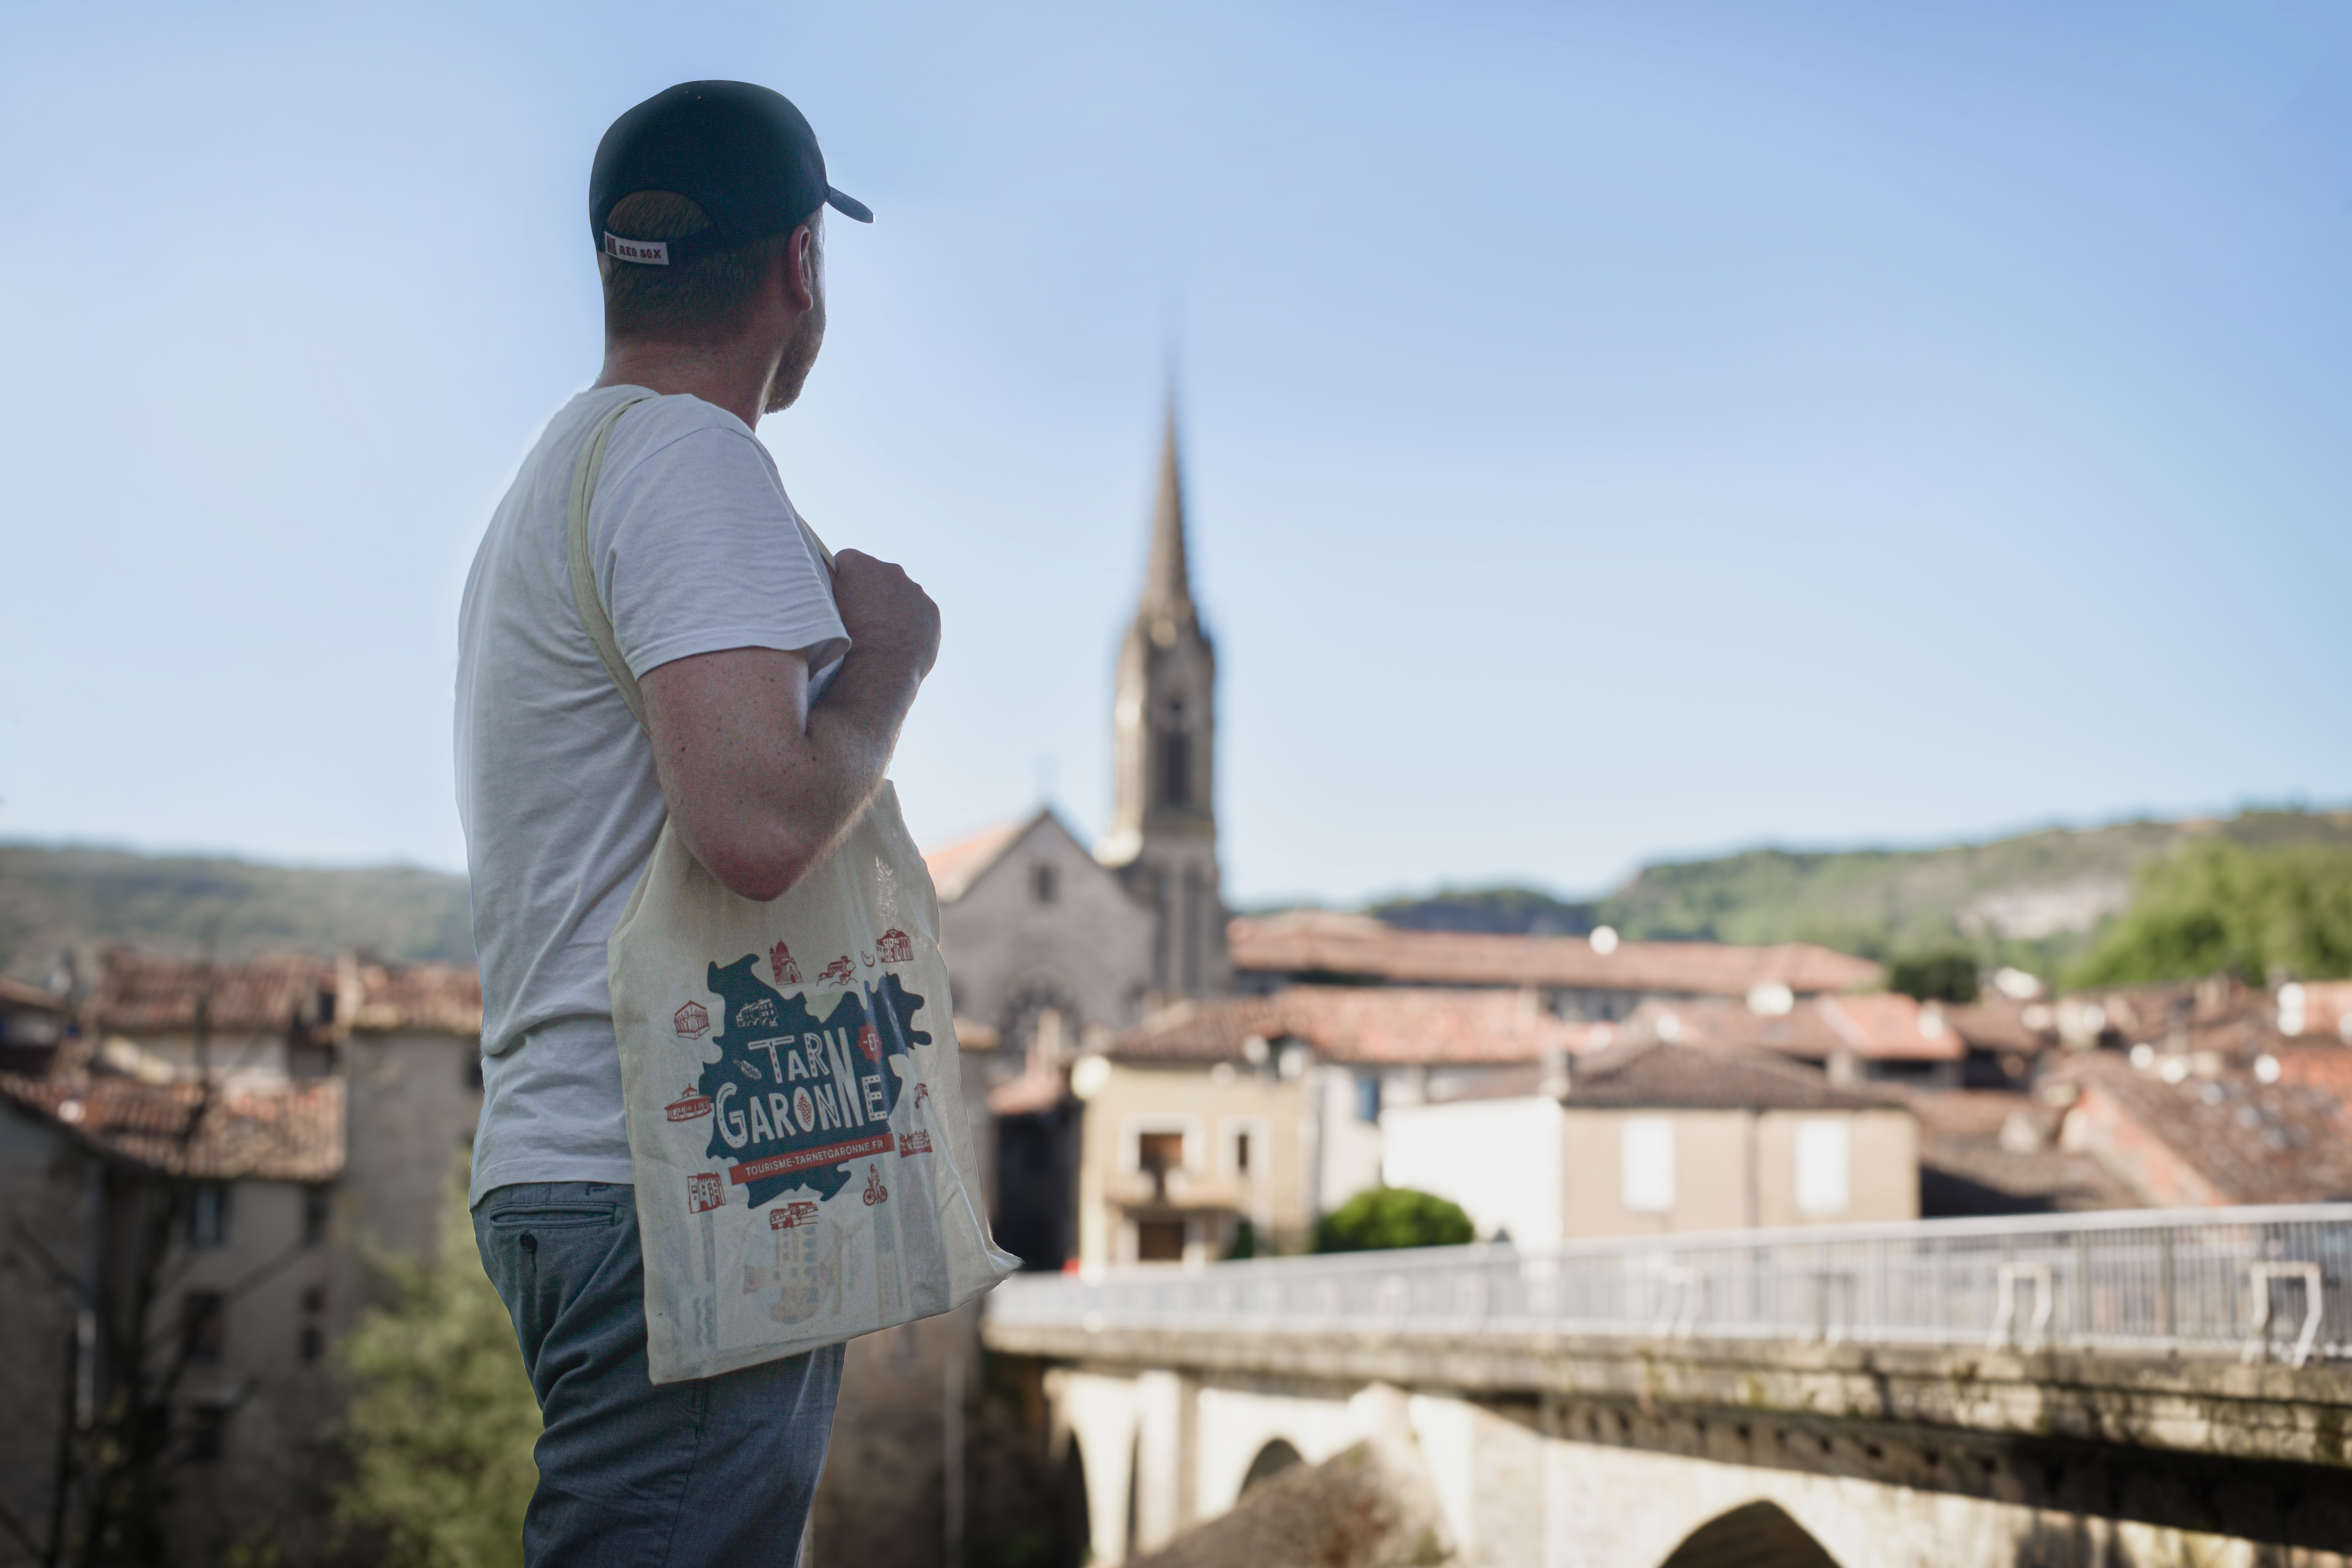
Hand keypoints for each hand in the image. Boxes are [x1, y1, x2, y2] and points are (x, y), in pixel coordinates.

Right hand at [833, 549, 940, 677]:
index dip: (842, 578)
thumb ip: (824, 578)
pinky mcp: (931, 609)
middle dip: (869, 589)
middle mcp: (892, 571)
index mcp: (863, 565)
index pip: (847, 560)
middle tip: (861, 617)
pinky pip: (918, 609)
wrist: (880, 670)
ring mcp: (915, 590)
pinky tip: (899, 638)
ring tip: (881, 631)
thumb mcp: (824, 605)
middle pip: (876, 574)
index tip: (840, 596)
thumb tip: (825, 564)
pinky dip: (910, 619)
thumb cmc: (847, 639)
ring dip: (891, 604)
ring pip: (899, 592)